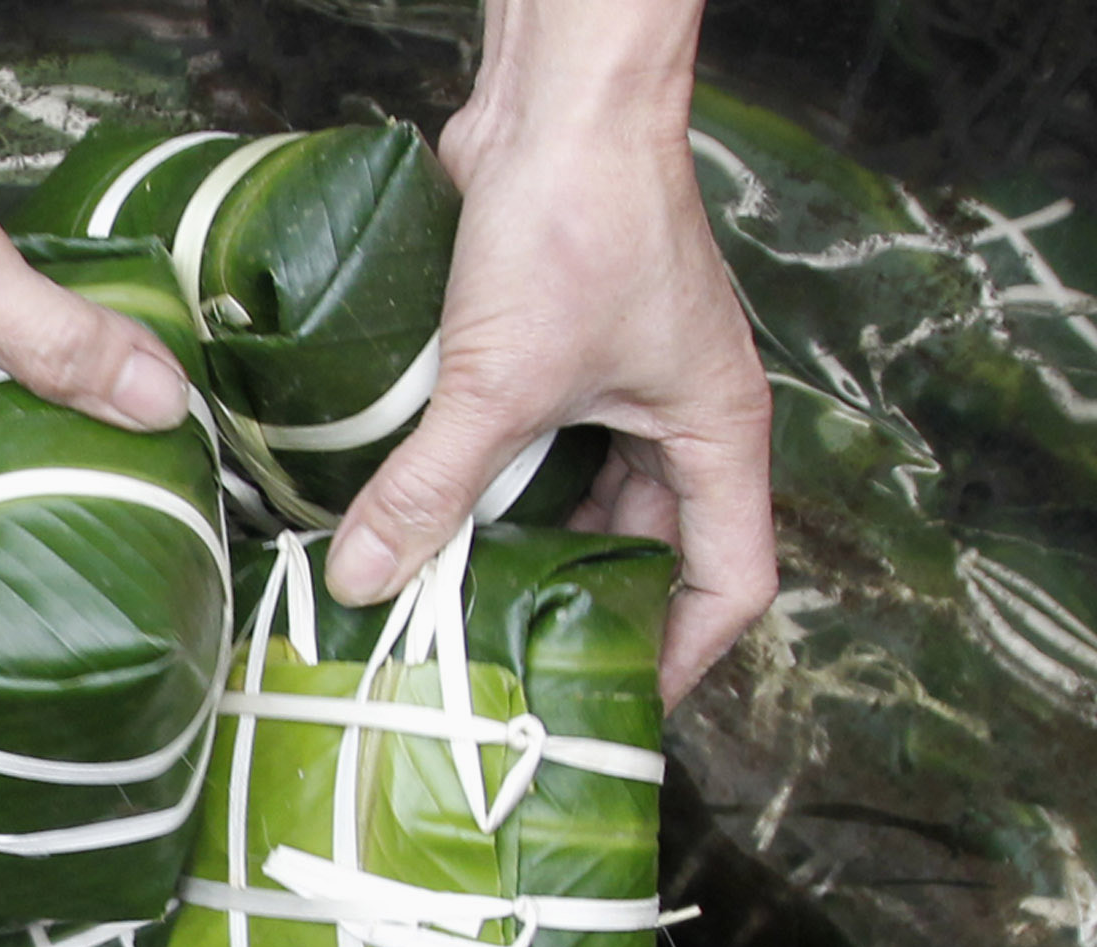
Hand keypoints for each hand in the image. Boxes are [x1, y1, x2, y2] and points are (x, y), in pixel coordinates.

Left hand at [321, 2, 774, 705]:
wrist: (557, 94)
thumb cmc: (580, 218)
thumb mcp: (500, 381)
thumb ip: (433, 489)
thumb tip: (364, 577)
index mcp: (717, 435)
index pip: (732, 584)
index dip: (685, 655)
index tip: (615, 701)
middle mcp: (685, 416)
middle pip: (655, 549)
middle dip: (587, 605)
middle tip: (512, 665)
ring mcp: (629, 381)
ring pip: (589, 497)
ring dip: (531, 544)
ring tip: (462, 603)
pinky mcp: (570, 347)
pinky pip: (545, 443)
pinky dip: (498, 483)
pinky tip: (437, 514)